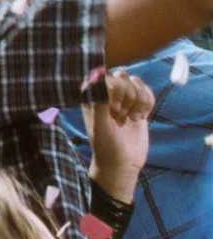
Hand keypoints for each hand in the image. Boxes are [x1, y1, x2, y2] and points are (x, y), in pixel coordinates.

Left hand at [88, 70, 154, 198]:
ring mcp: (123, 97)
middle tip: (121, 116)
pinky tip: (140, 118)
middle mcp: (105, 92)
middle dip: (127, 95)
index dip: (114, 90)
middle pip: (122, 75)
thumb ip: (100, 102)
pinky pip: (147, 91)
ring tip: (131, 118)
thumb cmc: (106, 145)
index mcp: (90, 94)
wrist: (122, 163)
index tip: (114, 109)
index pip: (104, 75)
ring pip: (136, 81)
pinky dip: (148, 104)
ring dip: (139, 101)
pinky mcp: (138, 104)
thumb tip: (105, 80)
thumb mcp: (100, 125)